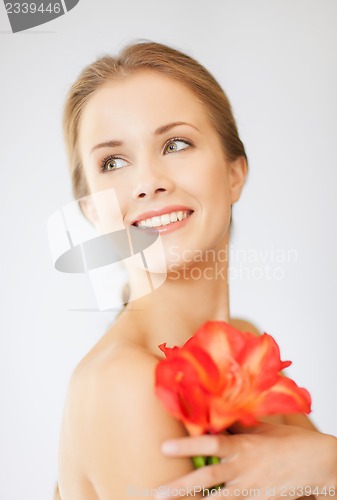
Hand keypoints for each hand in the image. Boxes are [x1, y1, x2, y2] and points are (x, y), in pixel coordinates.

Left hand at [156, 423, 336, 499]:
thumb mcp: (261, 430)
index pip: (211, 443)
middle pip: (208, 478)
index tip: (164, 447)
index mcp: (243, 444)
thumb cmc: (288, 442)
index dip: (187, 446)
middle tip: (157, 492)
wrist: (318, 463)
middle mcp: (243, 468)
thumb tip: (214, 417)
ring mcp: (251, 488)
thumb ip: (236, 426)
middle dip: (181, 487)